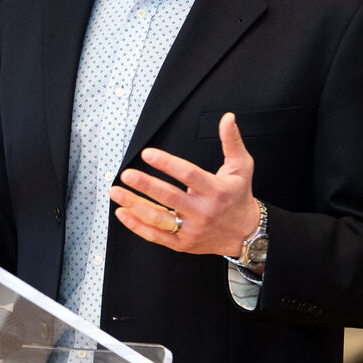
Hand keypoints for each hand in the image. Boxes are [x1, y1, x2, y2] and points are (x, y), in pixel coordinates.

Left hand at [109, 113, 258, 257]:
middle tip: (126, 174)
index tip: (148, 154)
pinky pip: (157, 236)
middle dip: (145, 185)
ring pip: (159, 218)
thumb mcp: (242, 167)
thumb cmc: (239, 196)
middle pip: (170, 197)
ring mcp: (192, 229)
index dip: (167, 164)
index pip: (189, 175)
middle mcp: (203, 211)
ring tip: (116, 192)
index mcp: (216, 190)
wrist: (246, 234)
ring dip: (135, 205)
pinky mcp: (183, 244)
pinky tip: (122, 213)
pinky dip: (137, 226)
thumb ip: (232, 141)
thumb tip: (227, 117)